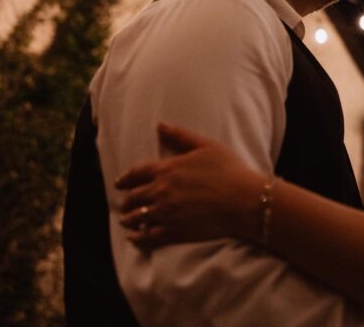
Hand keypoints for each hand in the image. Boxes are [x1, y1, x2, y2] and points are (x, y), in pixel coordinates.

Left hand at [114, 123, 262, 248]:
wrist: (243, 200)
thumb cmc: (229, 170)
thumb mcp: (206, 146)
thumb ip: (180, 136)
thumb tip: (160, 125)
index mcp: (168, 169)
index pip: (137, 173)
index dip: (125, 179)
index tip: (119, 184)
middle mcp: (161, 191)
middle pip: (133, 198)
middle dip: (127, 202)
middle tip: (125, 205)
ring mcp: (166, 213)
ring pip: (137, 218)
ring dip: (128, 220)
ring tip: (126, 222)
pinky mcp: (174, 232)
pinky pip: (148, 238)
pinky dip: (137, 239)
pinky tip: (135, 238)